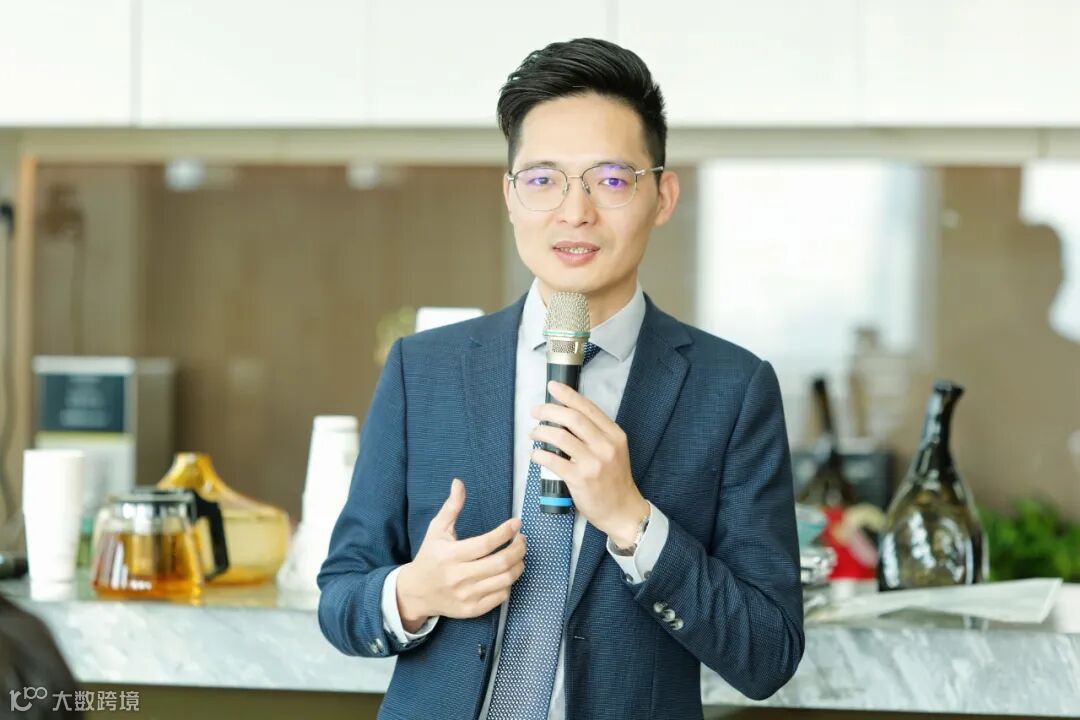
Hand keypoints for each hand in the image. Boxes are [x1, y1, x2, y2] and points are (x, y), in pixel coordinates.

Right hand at [396, 478, 524, 632]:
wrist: (415, 592)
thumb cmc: (429, 557)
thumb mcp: (437, 530)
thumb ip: (451, 507)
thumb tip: (458, 482)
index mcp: (451, 555)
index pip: (486, 544)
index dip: (506, 532)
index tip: (516, 523)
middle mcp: (459, 577)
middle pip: (500, 563)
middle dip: (518, 549)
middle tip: (522, 540)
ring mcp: (466, 596)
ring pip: (504, 581)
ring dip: (518, 565)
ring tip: (519, 555)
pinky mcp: (471, 610)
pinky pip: (500, 597)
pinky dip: (509, 583)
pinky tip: (507, 572)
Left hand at [530, 381, 649, 547]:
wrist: (622, 511)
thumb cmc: (613, 480)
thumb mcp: (613, 450)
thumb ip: (595, 433)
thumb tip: (566, 415)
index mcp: (614, 434)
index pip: (588, 408)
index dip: (567, 395)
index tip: (552, 387)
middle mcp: (606, 446)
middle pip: (572, 418)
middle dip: (549, 410)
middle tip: (535, 411)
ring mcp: (594, 463)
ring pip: (560, 437)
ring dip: (541, 431)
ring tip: (534, 433)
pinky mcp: (580, 479)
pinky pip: (554, 461)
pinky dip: (540, 454)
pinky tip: (535, 454)